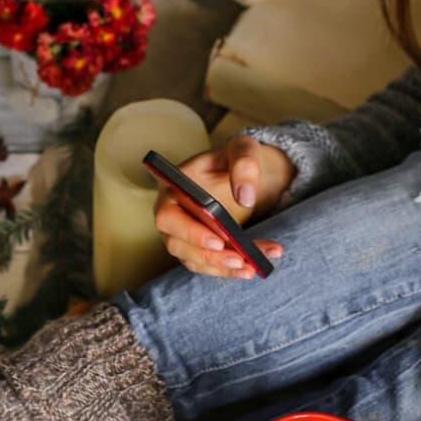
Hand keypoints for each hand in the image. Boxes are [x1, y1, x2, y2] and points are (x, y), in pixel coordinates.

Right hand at [154, 136, 293, 278]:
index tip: (218, 240)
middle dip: (209, 257)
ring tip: (252, 267)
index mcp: (172, 188)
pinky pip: (208, 266)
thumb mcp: (243, 150)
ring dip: (222, 268)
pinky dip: (229, 270)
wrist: (243, 175)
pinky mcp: (197, 249)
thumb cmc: (235, 159)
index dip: (189, 232)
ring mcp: (182, 235)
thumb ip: (245, 165)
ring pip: (195, 260)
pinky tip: (252, 267)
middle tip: (239, 260)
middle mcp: (171, 216)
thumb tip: (245, 197)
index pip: (168, 216)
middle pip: (178, 245)